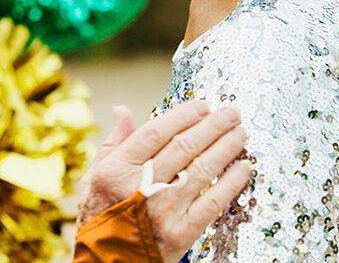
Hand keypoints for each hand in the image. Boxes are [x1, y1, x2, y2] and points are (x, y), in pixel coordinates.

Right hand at [76, 100, 250, 260]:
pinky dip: (231, 183)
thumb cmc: (100, 217)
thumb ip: (114, 143)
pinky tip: (243, 168)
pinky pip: (213, 202)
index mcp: (116, 170)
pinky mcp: (182, 232)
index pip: (155, 132)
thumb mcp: (95, 178)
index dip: (183, 115)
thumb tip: (123, 110)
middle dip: (213, 126)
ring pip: (202, 170)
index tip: (202, 105)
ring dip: (226, 148)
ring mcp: (164, 210)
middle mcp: (140, 187)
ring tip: (240, 133)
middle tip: (231, 113)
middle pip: (184, 147)